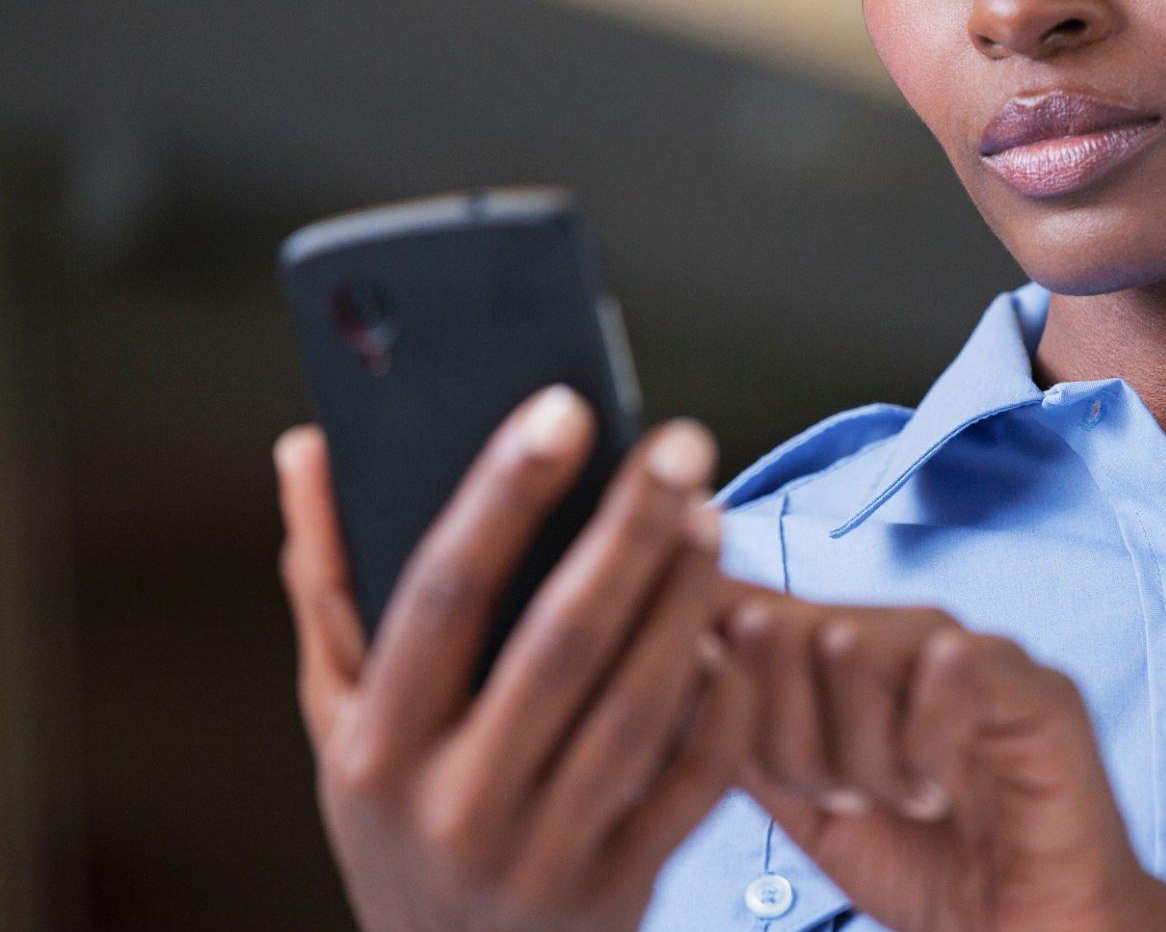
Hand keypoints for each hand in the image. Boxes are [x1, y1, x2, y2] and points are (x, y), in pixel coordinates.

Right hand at [274, 385, 757, 930]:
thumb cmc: (397, 821)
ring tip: (710, 516)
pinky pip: (695, 778)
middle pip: (561, 642)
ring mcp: (544, 855)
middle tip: (683, 444)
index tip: (562, 407)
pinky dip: (723, 698)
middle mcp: (455, 805)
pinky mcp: (622, 888)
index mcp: (376, 749)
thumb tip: (309, 447)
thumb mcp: (337, 721)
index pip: (440, 597)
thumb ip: (330, 584)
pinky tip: (731, 629)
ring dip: (685, 600)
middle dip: (628, 531)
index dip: (501, 495)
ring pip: (639, 706)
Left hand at [714, 591, 1165, 931]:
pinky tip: (942, 793)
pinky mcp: (1033, 680)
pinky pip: (948, 666)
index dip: (718, 643)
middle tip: (846, 797)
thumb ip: (747, 742)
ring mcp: (970, 647)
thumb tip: (667, 675)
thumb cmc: (927, 868)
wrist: (1029, 930)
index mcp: (848, 654)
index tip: (715, 695)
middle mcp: (905, 633)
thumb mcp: (808, 806)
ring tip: (903, 799)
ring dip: (860, 751)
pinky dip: (925, 748)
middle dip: (789, 737)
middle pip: (784, 629)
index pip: (754, 606)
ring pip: (854, 643)